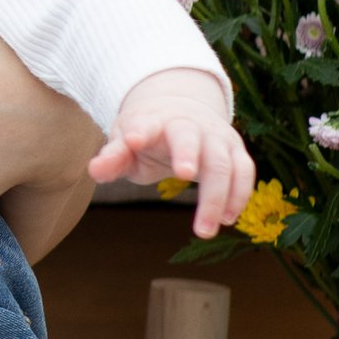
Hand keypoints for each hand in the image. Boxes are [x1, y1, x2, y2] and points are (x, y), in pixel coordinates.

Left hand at [91, 70, 255, 238]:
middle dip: (188, 154)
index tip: (133, 139)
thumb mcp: (125, 142)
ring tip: (205, 230)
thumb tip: (94, 171)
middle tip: (183, 174)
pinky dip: (239, 194)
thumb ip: (112, 158)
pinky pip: (244, 170)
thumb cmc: (147, 133)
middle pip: (190, 138)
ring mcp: (215, 135)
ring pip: (223, 161)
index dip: (139, 130)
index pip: (145, 123)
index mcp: (153, 121)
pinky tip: (228, 219)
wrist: (181, 108)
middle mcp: (187, 123)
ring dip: (218, 195)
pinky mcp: (234, 149)